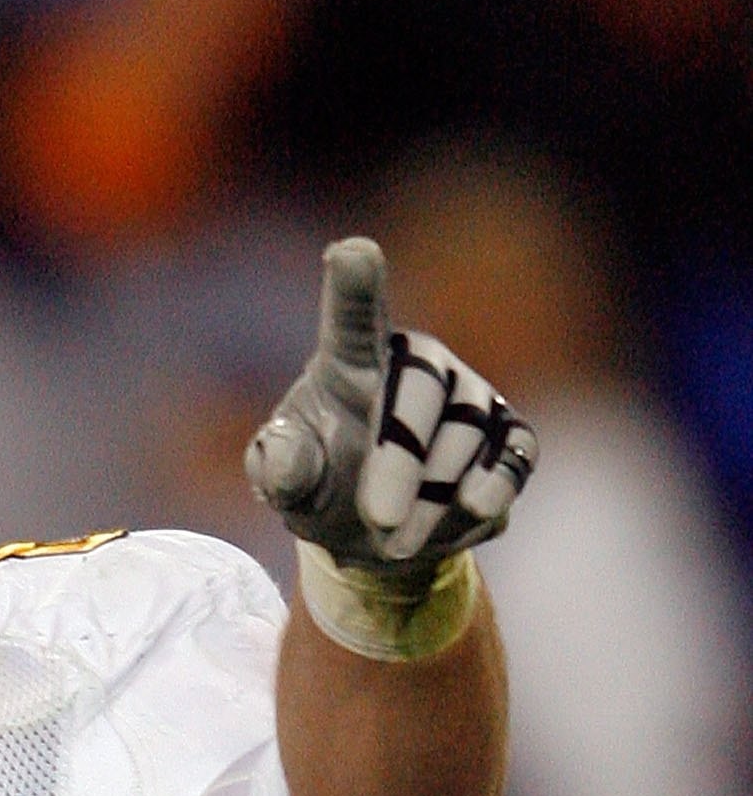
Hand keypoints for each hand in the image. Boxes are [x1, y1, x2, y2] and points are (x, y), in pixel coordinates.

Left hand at [246, 236, 536, 579]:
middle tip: (377, 520)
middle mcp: (421, 365)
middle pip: (422, 391)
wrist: (371, 534)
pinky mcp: (506, 437)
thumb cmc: (321, 486)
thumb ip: (280, 469)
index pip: (354, 316)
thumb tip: (285, 457)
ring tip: (395, 542)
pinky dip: (495, 485)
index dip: (355, 285)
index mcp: (354, 361)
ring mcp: (470, 396)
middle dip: (401, 461)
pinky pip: (515, 452)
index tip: (351, 253)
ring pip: (466, 433)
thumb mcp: (285, 485)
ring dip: (433, 498)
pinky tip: (473, 510)